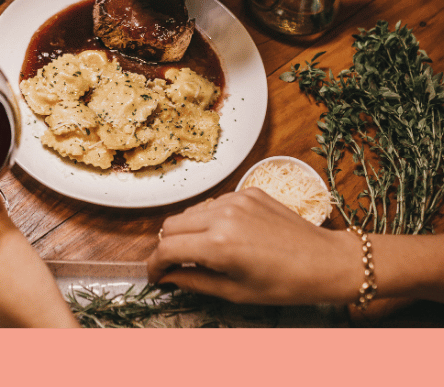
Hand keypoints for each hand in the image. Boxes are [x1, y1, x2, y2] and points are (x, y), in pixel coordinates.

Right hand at [146, 188, 359, 304]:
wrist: (328, 262)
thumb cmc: (286, 284)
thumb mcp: (235, 292)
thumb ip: (194, 282)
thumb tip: (168, 278)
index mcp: (218, 245)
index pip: (166, 249)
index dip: (155, 265)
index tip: (156, 276)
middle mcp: (222, 216)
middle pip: (170, 226)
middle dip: (168, 247)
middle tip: (178, 265)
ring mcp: (235, 200)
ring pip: (189, 213)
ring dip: (187, 232)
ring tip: (203, 251)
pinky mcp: (247, 191)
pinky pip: (213, 204)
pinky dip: (209, 220)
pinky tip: (226, 236)